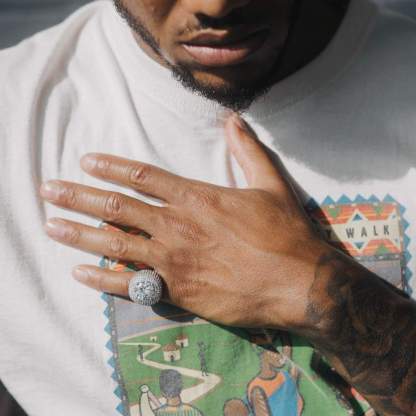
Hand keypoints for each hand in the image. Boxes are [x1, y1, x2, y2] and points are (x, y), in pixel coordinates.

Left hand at [39, 114, 329, 330]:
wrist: (297, 282)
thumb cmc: (285, 234)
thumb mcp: (270, 184)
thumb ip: (248, 151)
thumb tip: (234, 119)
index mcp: (196, 198)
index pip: (142, 176)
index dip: (111, 167)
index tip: (87, 162)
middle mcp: (176, 225)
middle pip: (117, 206)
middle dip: (79, 196)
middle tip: (49, 190)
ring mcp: (172, 260)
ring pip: (114, 242)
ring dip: (79, 233)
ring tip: (51, 225)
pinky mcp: (176, 292)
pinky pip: (129, 284)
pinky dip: (102, 279)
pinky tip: (80, 272)